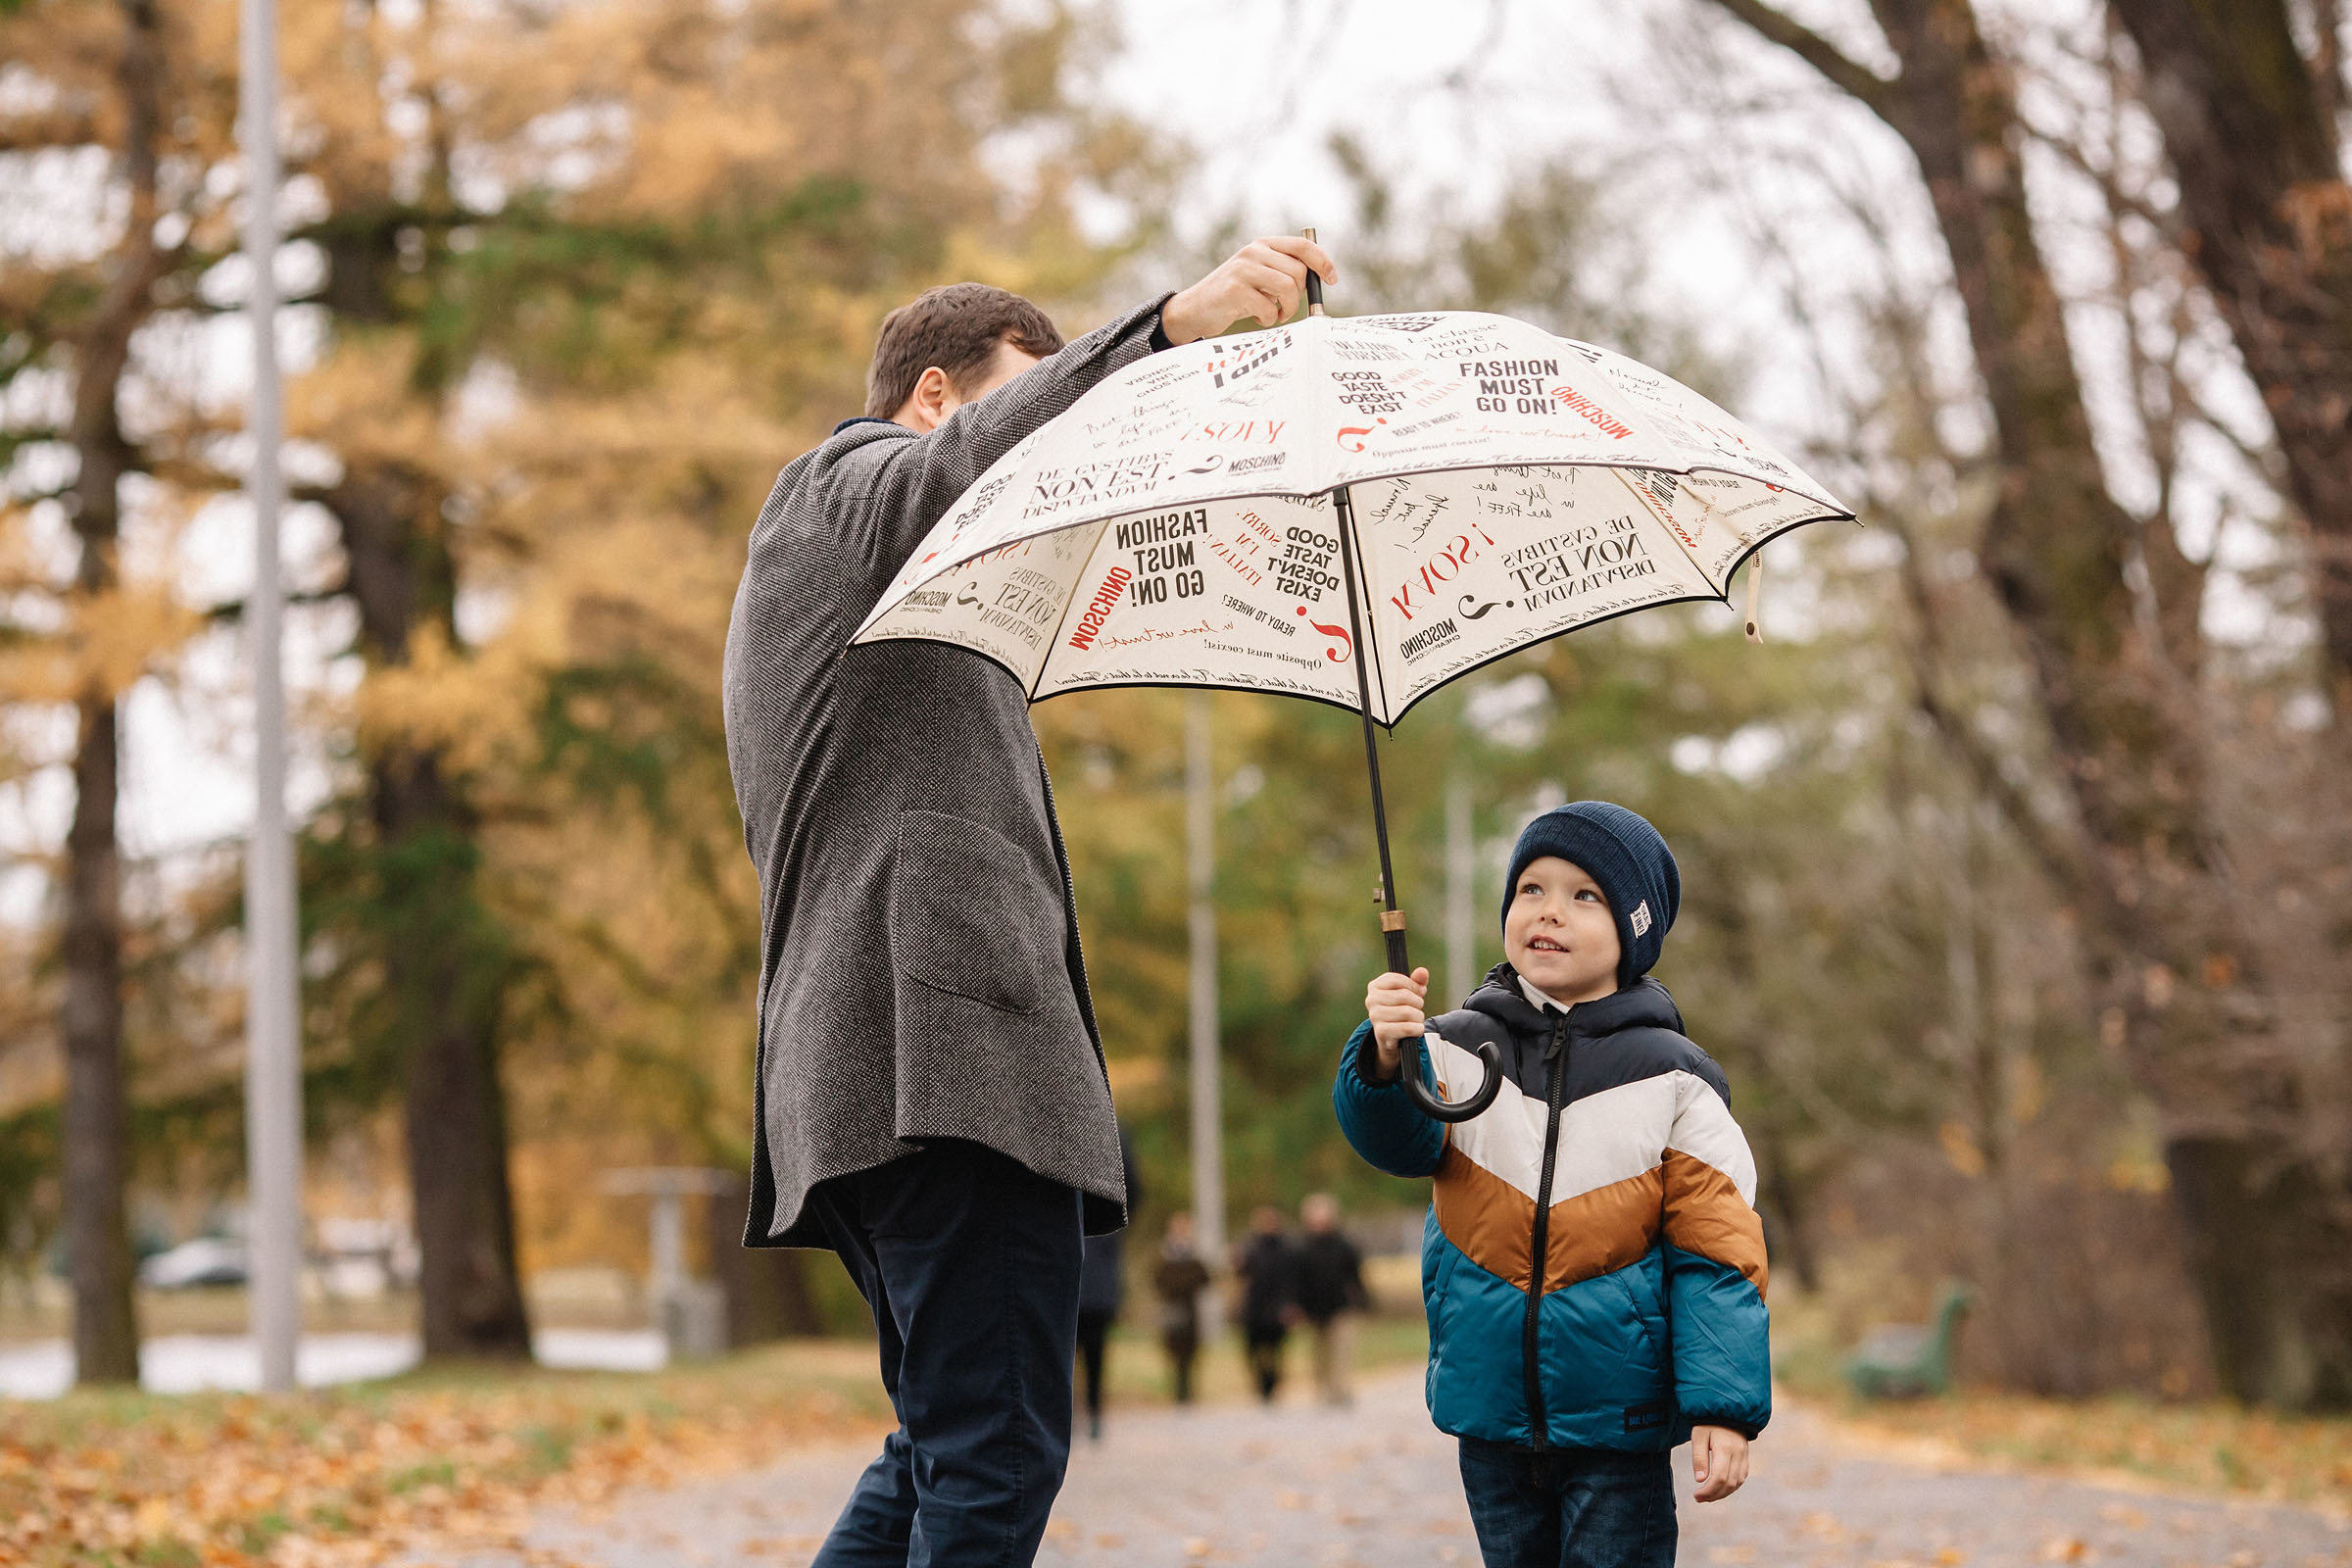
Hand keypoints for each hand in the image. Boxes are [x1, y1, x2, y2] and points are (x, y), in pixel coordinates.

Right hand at [1160, 235, 1338, 344]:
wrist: (1195, 309)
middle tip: (1287, 307)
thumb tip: (1320, 277)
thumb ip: (1282, 270)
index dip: (1322, 262)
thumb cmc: (1233, 296)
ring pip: (1287, 288)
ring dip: (1287, 309)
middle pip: (1298, 272)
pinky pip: (1269, 307)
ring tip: (1276, 315)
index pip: (1303, 246)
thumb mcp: (1258, 275)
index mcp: (1263, 244)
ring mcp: (1244, 269)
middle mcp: (1254, 251)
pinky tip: (1257, 318)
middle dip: (1299, 296)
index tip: (1332, 279)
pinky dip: (1269, 318)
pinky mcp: (1236, 289)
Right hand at [1363, 967, 1428, 1080]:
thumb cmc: (1400, 1009)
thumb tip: (1422, 972)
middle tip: (1417, 1008)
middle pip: (1404, 996)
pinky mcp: (1381, 1032)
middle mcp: (1371, 1000)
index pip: (1398, 979)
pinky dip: (1417, 1029)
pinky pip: (1406, 1028)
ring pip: (1407, 1012)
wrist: (1391, 1037)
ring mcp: (1374, 1017)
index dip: (1413, 986)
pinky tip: (1416, 1029)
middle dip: (1418, 1003)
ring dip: (1418, 1017)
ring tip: (1416, 1020)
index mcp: (1375, 986)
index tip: (1418, 992)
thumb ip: (1417, 981)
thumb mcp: (1409, 993)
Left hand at [1690, 1426, 1748, 1502]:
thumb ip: (1699, 1458)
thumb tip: (1700, 1480)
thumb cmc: (1708, 1422)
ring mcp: (1744, 1455)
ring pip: (1737, 1483)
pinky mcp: (1746, 1457)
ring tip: (1707, 1496)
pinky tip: (1719, 1488)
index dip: (1708, 1490)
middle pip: (1730, 1483)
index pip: (1720, 1477)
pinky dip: (1731, 1486)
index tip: (1696, 1495)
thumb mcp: (1698, 1436)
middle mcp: (1738, 1453)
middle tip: (1699, 1498)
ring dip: (1723, 1493)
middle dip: (1714, 1495)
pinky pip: (1741, 1477)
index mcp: (1725, 1448)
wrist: (1726, 1409)